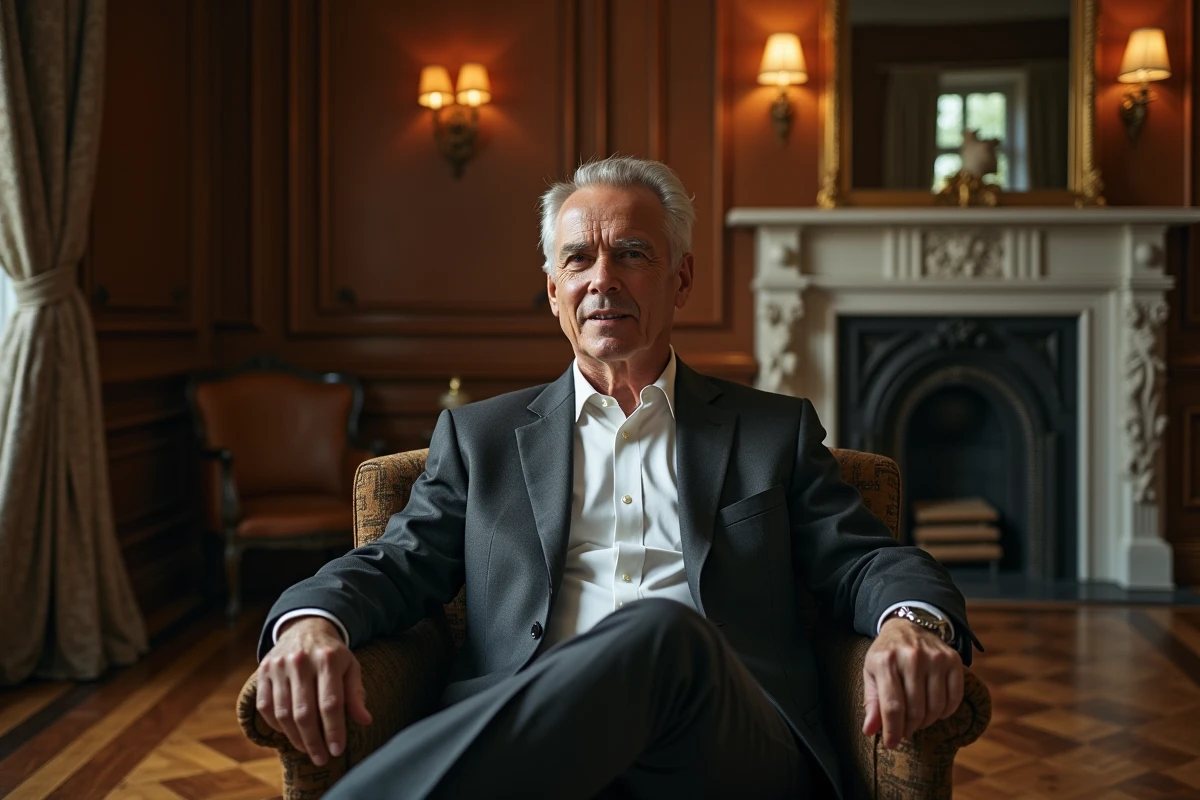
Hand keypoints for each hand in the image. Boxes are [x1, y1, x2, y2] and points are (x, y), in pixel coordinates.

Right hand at [256, 616, 372, 764]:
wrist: (306, 627)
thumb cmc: (332, 654)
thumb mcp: (350, 667)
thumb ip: (356, 693)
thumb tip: (365, 721)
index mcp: (327, 660)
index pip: (330, 703)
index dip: (334, 730)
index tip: (337, 751)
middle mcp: (300, 661)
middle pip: (304, 712)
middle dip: (313, 741)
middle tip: (322, 758)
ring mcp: (279, 666)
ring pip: (283, 713)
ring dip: (295, 738)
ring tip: (308, 750)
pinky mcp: (263, 671)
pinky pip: (265, 706)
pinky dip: (277, 726)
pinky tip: (290, 734)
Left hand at [862, 618, 962, 748]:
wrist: (906, 625)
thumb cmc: (886, 655)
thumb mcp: (871, 673)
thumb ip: (872, 702)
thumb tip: (870, 730)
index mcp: (886, 660)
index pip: (892, 706)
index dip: (893, 730)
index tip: (891, 744)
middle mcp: (912, 657)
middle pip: (915, 710)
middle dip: (909, 727)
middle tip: (905, 730)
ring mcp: (935, 657)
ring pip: (935, 707)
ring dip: (927, 721)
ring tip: (918, 719)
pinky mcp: (953, 659)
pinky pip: (954, 698)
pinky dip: (945, 712)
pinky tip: (935, 710)